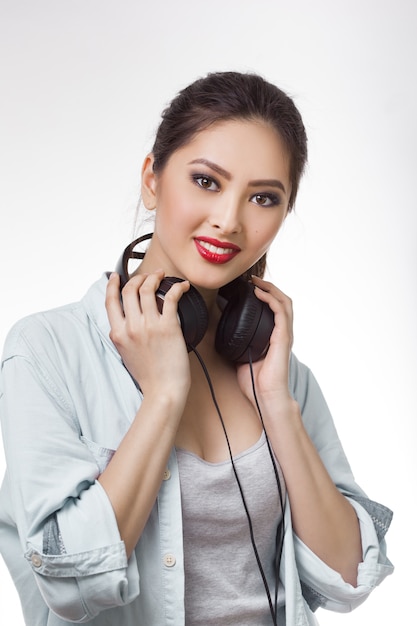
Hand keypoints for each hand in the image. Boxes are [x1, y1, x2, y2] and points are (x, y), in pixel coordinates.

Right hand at [105, 270, 191, 399]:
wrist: (163, 390)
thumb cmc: (148, 375)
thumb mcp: (125, 353)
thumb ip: (122, 335)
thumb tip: (124, 320)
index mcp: (118, 333)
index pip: (110, 301)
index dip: (112, 285)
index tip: (117, 276)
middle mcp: (131, 327)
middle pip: (129, 290)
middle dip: (138, 278)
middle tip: (147, 277)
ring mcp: (149, 326)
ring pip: (147, 289)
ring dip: (154, 278)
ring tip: (161, 276)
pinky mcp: (168, 327)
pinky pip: (170, 297)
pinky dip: (177, 287)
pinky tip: (182, 286)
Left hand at [236, 275, 293, 409]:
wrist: (265, 397)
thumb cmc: (254, 381)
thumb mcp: (240, 355)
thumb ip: (236, 341)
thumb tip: (220, 329)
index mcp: (273, 336)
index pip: (274, 308)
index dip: (264, 294)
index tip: (249, 287)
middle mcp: (282, 332)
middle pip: (282, 300)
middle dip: (268, 287)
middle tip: (252, 279)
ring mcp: (284, 334)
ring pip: (285, 302)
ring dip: (270, 288)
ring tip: (257, 282)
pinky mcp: (283, 338)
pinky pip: (281, 312)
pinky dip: (270, 299)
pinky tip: (259, 294)